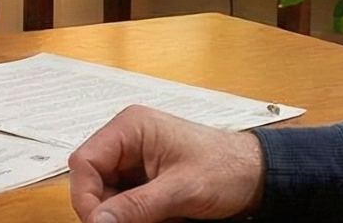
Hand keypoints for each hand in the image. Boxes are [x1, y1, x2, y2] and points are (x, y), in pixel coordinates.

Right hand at [68, 105, 264, 222]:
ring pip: (109, 196)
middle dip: (108, 210)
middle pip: (94, 181)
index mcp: (131, 128)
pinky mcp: (146, 179)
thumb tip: (98, 221)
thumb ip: (136, 206)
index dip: (86, 196)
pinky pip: (127, 203)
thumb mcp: (180, 190)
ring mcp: (136, 160)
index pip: (85, 162)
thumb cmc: (227, 168)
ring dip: (125, 215)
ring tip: (161, 218)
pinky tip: (163, 217)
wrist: (257, 176)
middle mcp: (128, 141)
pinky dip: (137, 217)